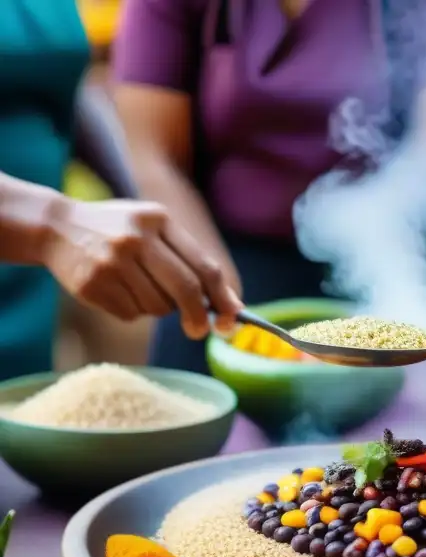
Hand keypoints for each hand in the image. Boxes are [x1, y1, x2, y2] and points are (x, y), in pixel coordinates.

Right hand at [42, 199, 242, 337]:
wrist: (56, 228)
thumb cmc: (120, 232)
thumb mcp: (154, 230)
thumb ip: (193, 261)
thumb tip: (234, 307)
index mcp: (158, 220)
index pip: (204, 266)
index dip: (223, 298)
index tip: (233, 319)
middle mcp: (136, 239)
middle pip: (185, 289)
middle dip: (199, 316)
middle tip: (199, 331)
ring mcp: (111, 262)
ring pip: (158, 307)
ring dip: (159, 308)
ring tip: (139, 287)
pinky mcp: (92, 285)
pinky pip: (131, 314)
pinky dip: (134, 311)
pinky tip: (118, 289)